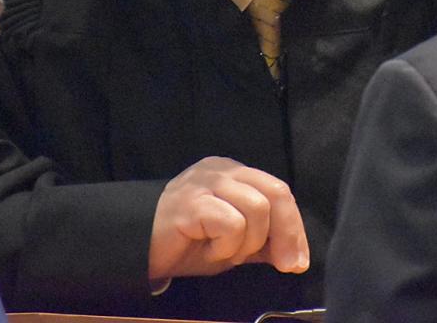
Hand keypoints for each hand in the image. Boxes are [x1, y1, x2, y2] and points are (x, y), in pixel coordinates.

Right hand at [148, 156, 309, 281]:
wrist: (138, 248)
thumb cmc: (187, 243)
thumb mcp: (234, 244)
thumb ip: (263, 243)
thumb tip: (296, 259)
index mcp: (234, 173)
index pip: (278, 191)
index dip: (294, 227)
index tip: (298, 262)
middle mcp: (221, 170)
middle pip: (275, 193)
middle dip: (286, 234)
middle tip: (283, 265)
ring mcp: (205, 182)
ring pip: (256, 208)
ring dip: (247, 243)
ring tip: (223, 252)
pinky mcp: (191, 202)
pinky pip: (231, 223)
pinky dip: (226, 246)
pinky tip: (208, 250)